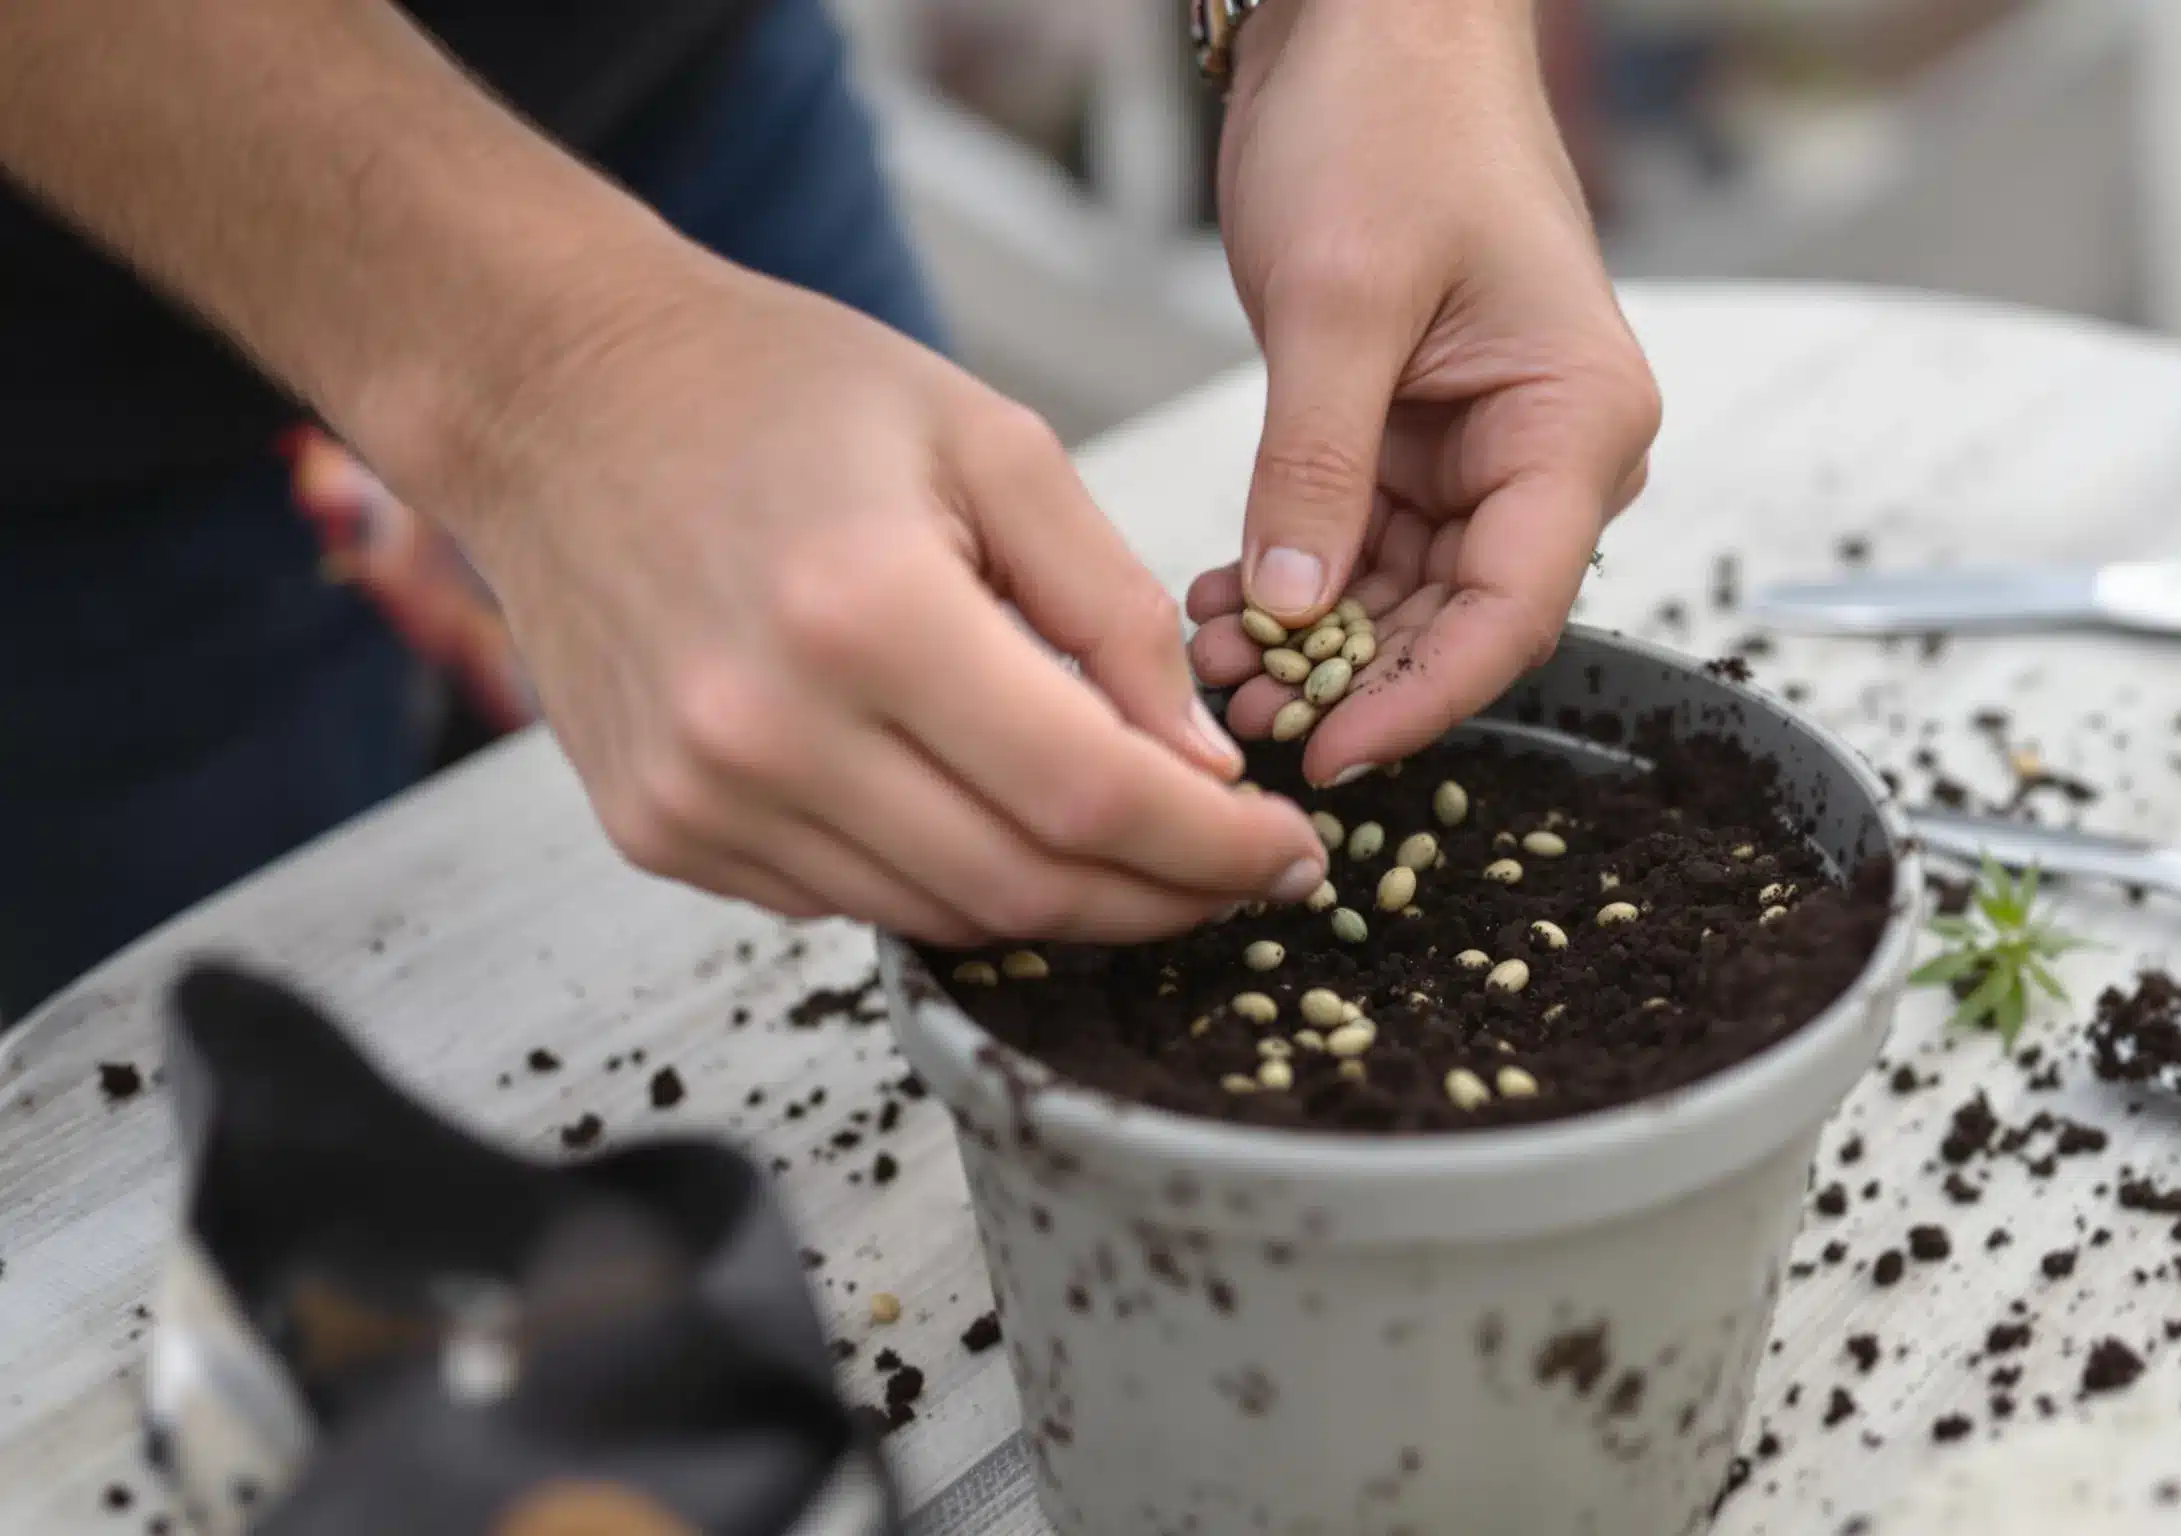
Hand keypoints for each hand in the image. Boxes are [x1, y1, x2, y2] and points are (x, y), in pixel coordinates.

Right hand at [421, 257, 1329, 941]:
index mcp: (866, 611)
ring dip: (1061, 901)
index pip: (1087, 794)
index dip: (1211, 849)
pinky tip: (985, 813)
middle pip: (1023, 886)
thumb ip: (1113, 608)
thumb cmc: (773, 390)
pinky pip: (848, 902)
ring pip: (941, 915)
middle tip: (1236, 873)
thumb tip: (1200, 766)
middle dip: (1159, 896)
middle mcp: (767, 730)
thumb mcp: (991, 444)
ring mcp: (700, 799)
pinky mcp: (660, 833)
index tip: (1291, 853)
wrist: (556, 394)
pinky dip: (945, 878)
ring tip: (1134, 846)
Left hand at [1185, 0, 1659, 785]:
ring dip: (1311, 636)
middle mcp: (1546, 449)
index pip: (1513, 609)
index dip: (1422, 698)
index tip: (1331, 754)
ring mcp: (1479, 445)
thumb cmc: (1395, 117)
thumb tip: (1294, 607)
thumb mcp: (1340, 301)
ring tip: (1210, 659)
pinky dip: (1296, 576)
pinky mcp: (1411, 432)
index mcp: (1578, 422)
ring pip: (1402, 591)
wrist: (1372, 17)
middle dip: (1351, 675)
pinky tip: (1222, 601)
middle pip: (1459, 617)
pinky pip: (1361, 539)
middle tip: (1236, 710)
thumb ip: (1316, 465)